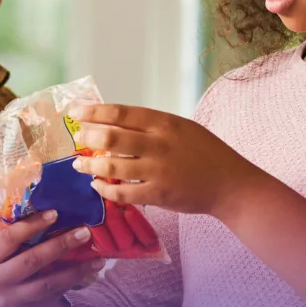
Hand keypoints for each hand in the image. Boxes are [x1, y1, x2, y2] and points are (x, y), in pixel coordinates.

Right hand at [0, 210, 102, 306]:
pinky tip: (91, 270)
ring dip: (76, 268)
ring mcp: (15, 297)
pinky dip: (74, 280)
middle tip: (83, 231)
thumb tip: (54, 215)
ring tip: (98, 257)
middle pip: (32, 260)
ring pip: (49, 282)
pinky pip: (56, 293)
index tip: (54, 213)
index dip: (31, 225)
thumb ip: (16, 243)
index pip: (8, 238)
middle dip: (60, 244)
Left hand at [69, 105, 266, 218]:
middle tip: (77, 138)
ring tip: (78, 165)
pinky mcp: (158, 194)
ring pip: (112, 167)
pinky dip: (105, 190)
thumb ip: (149, 126)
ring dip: (89, 166)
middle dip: (87, 138)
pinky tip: (97, 186)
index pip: (120, 113)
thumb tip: (109, 123)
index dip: (93, 112)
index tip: (74, 111)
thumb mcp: (180, 128)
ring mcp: (158, 171)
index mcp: (164, 123)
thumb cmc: (204, 152)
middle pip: (111, 138)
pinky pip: (122, 194)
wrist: (231, 184)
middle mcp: (159, 144)